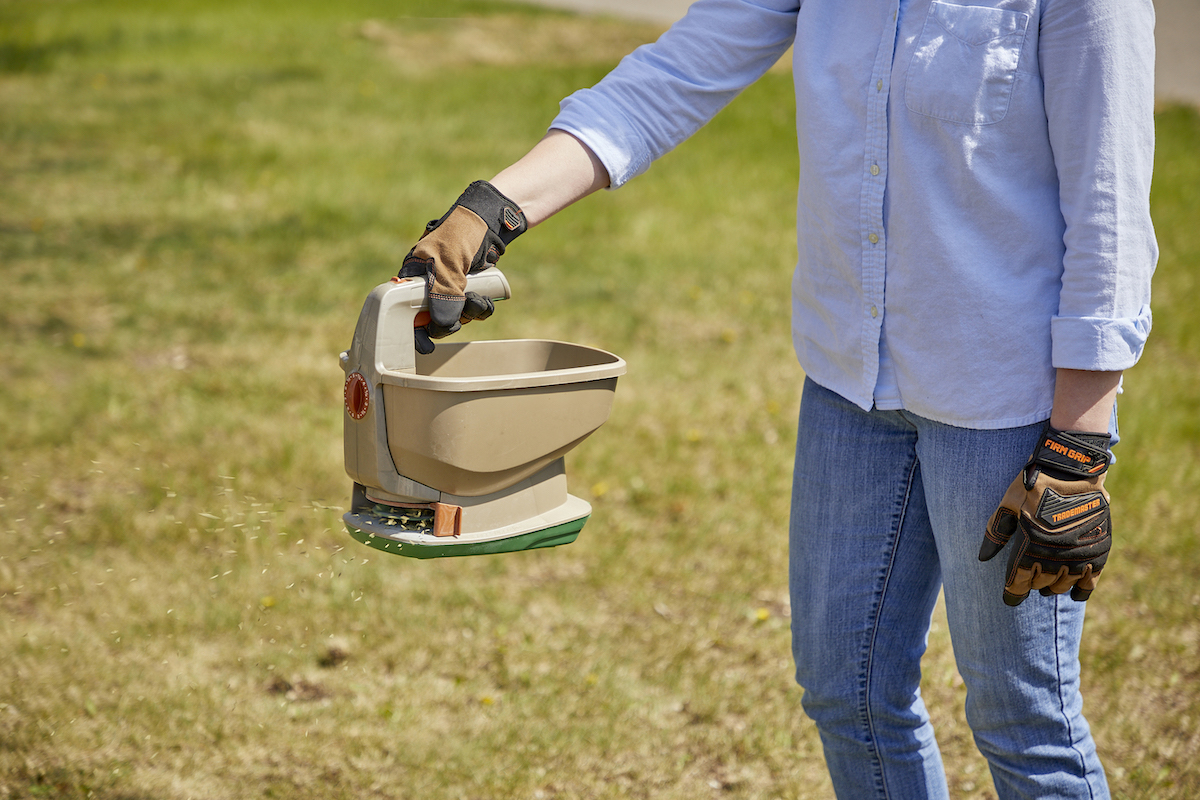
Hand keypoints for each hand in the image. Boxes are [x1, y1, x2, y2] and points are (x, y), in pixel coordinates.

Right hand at [398, 180, 526, 352]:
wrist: (490, 223)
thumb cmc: (460, 234)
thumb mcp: (447, 263)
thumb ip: (442, 293)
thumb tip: (440, 324)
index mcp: (411, 277)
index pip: (402, 311)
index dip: (413, 330)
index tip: (424, 345)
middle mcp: (426, 286)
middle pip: (430, 320)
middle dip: (448, 322)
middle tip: (461, 316)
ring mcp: (447, 289)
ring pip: (453, 316)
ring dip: (468, 314)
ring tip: (478, 300)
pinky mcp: (466, 291)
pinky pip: (470, 311)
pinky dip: (480, 310)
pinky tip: (486, 301)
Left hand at [978, 425, 1111, 605]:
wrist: (1072, 468)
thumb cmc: (1034, 483)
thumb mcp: (1008, 504)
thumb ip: (996, 532)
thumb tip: (983, 558)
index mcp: (1028, 546)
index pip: (1017, 582)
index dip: (1012, 593)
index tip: (1010, 598)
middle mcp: (1054, 555)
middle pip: (1040, 584)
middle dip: (1032, 585)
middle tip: (1030, 583)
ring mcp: (1078, 553)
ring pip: (1064, 584)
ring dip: (1054, 587)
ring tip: (1048, 585)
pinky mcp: (1099, 548)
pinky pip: (1091, 579)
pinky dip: (1083, 589)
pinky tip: (1075, 594)